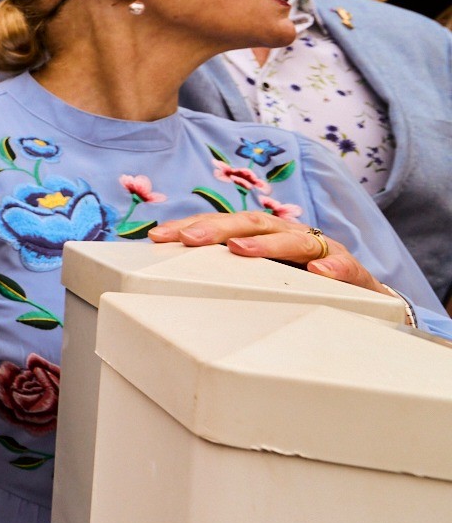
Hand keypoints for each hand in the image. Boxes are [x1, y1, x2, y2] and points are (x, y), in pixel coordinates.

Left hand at [148, 210, 390, 295]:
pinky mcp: (352, 272)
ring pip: (294, 241)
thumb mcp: (260, 277)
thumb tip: (170, 278)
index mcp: (264, 235)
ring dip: (266, 244)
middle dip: (217, 229)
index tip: (158, 237)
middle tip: (189, 239)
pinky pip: (344, 267)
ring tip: (240, 250)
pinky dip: (332, 268)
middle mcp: (289, 235)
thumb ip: (224, 273)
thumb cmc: (300, 284)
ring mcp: (322, 251)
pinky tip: (319, 273)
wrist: (364, 299)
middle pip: (252, 223)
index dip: (192, 227)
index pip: (223, 224)